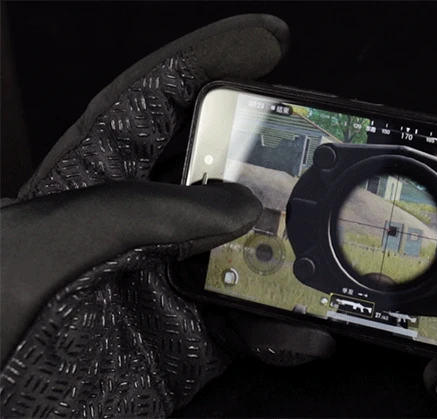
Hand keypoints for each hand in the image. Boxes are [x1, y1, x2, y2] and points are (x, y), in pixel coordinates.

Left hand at [0, 15, 332, 417]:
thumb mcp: (38, 247)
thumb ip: (135, 214)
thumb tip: (238, 205)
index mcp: (89, 183)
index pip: (154, 101)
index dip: (210, 60)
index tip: (269, 41)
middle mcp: (135, 228)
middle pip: (219, 176)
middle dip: (276, 163)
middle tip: (323, 158)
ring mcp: (161, 287)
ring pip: (246, 255)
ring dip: (293, 259)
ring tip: (326, 259)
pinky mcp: (180, 345)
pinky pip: (246, 329)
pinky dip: (282, 333)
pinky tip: (302, 336)